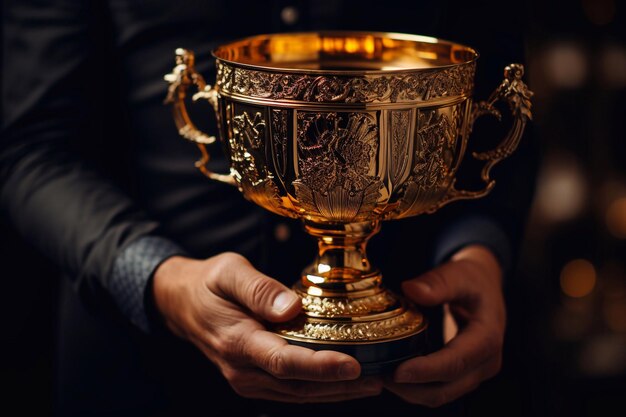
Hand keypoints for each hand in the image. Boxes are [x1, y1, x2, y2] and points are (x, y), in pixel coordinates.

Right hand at [152, 252, 382, 402]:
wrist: (182, 304)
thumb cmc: (209, 283)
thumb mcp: (228, 272)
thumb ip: (258, 289)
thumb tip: (290, 307)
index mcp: (238, 341)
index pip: (284, 361)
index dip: (321, 367)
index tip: (354, 366)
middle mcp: (243, 369)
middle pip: (298, 385)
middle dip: (341, 386)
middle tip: (382, 377)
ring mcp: (248, 380)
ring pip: (298, 394)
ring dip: (336, 392)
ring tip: (375, 382)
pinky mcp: (255, 380)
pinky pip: (291, 390)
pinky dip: (320, 388)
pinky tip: (345, 382)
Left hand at [385, 245, 504, 406]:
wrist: (484, 287)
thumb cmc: (472, 279)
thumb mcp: (458, 273)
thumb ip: (438, 282)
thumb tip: (410, 289)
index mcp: (487, 337)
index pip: (455, 363)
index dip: (426, 371)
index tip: (397, 372)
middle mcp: (485, 362)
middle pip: (446, 389)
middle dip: (411, 388)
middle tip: (377, 376)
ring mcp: (475, 372)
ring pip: (440, 395)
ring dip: (410, 392)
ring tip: (379, 376)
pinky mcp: (462, 375)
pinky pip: (438, 390)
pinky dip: (414, 388)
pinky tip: (391, 375)